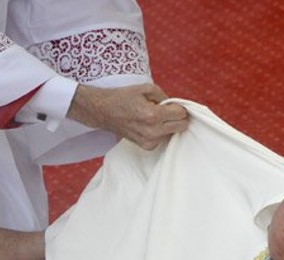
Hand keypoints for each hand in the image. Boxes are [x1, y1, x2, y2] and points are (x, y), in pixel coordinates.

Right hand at [67, 84, 188, 149]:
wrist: (102, 111)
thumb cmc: (123, 97)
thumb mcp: (146, 88)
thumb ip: (165, 97)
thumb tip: (177, 106)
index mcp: (153, 115)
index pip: (181, 114)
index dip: (180, 107)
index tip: (174, 105)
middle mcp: (153, 131)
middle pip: (181, 126)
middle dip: (178, 117)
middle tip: (169, 111)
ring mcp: (149, 141)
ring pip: (173, 133)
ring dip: (169, 125)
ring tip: (153, 117)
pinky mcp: (146, 146)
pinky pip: (163, 139)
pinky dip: (161, 131)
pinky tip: (149, 124)